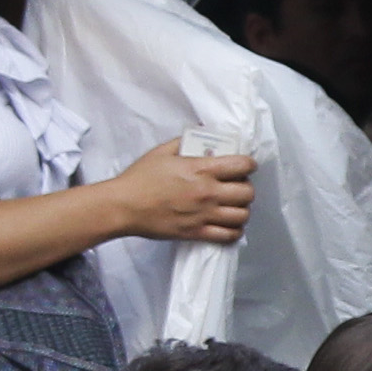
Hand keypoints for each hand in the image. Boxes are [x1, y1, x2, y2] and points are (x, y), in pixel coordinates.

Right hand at [110, 139, 256, 245]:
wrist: (123, 207)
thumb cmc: (139, 179)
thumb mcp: (161, 152)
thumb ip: (184, 143)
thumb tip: (199, 134)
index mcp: (200, 170)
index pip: (242, 165)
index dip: (248, 164)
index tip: (245, 166)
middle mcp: (207, 193)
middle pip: (247, 192)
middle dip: (246, 187)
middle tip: (237, 186)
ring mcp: (203, 215)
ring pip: (242, 215)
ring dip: (242, 209)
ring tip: (234, 206)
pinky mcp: (196, 232)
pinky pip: (228, 236)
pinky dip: (234, 231)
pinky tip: (229, 225)